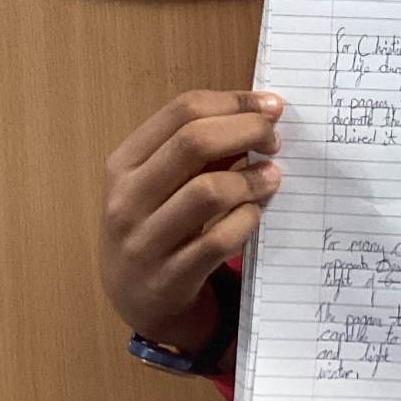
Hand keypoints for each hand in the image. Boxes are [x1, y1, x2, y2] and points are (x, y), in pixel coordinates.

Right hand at [101, 90, 283, 349]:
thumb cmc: (160, 224)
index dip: (234, 101)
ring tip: (272, 177)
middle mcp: (126, 199)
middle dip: (247, 131)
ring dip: (251, 178)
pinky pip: (218, 240)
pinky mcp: (168, 280)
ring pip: (207, 191)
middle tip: (276, 140)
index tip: (272, 106)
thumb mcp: (166, 182)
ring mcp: (143, 242)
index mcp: (124, 163)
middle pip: (193, 142)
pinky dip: (246, 220)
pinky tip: (255, 214)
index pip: (182, 111)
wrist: (136, 299)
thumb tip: (262, 112)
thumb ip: (203, 149)